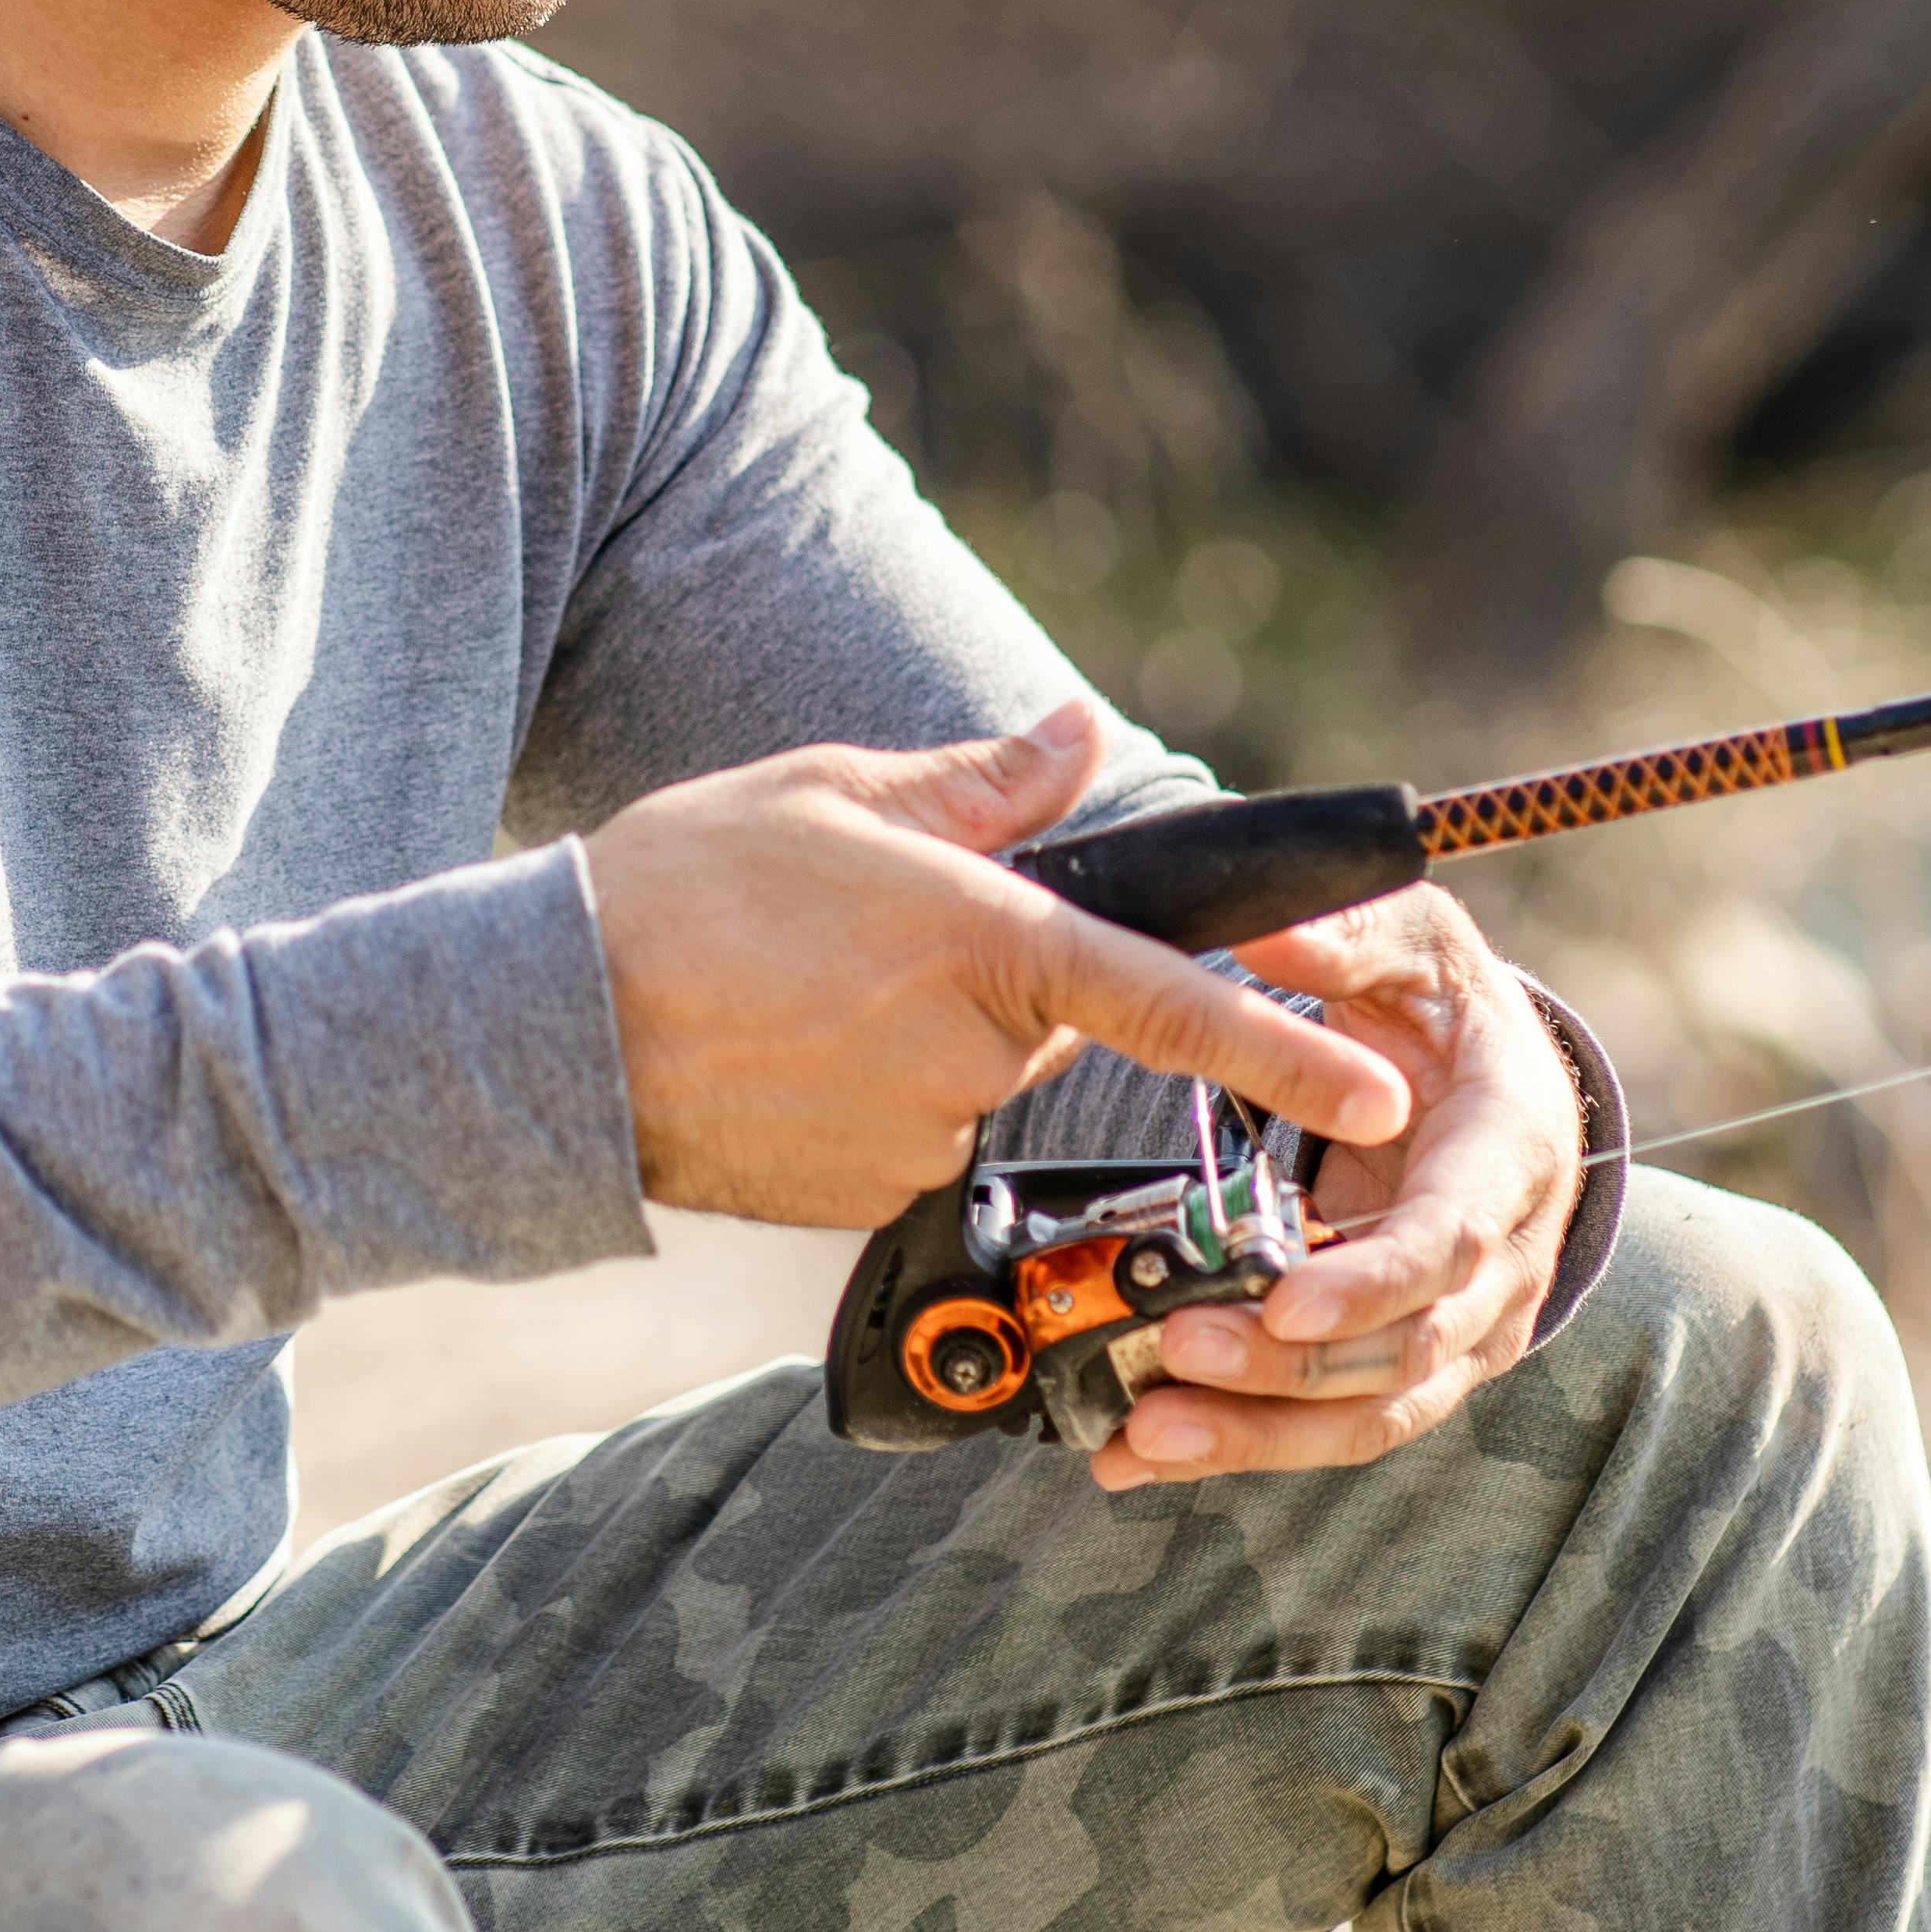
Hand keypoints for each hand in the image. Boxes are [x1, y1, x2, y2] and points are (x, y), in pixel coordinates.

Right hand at [581, 706, 1414, 1229]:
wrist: (552, 1034)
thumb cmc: (678, 890)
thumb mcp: (829, 794)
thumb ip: (979, 785)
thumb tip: (1079, 735)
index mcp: (980, 939)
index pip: (1170, 996)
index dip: (1286, 1045)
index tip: (1378, 1089)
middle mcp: (968, 1051)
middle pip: (1046, 1020)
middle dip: (989, 981)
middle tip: (861, 939)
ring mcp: (920, 1136)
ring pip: (974, 1082)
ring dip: (919, 1042)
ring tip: (798, 998)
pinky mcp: (871, 1196)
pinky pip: (913, 1140)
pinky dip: (869, 1101)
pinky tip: (781, 1060)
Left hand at [1087, 886, 1583, 1492]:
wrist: (1496, 1082)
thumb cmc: (1450, 1009)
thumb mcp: (1413, 943)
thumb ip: (1348, 937)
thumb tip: (1276, 930)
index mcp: (1511, 1154)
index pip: (1451, 1241)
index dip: (1371, 1282)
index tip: (1284, 1300)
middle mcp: (1503, 1263)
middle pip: (1403, 1350)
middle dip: (1288, 1367)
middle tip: (1174, 1352)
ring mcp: (1462, 1329)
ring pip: (1368, 1413)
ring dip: (1255, 1434)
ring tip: (1142, 1435)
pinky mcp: (1409, 1366)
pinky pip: (1330, 1425)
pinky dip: (1239, 1445)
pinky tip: (1139, 1455)